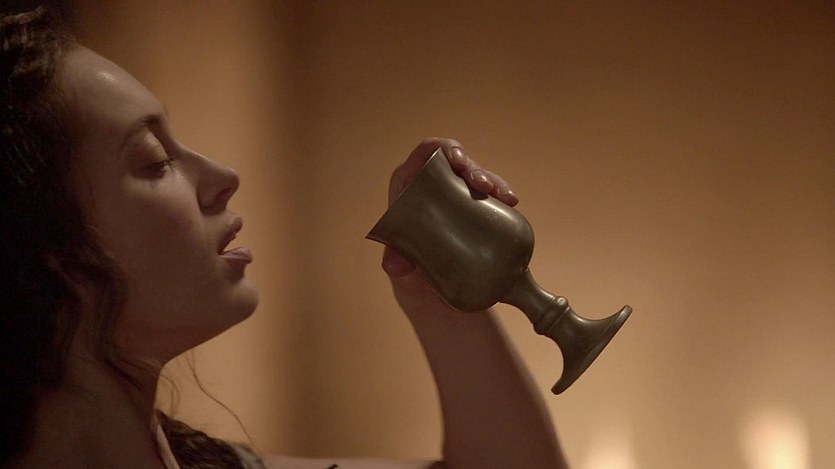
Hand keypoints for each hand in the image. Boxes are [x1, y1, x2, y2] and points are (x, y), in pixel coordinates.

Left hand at [382, 138, 518, 314]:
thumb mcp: (400, 267)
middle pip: (458, 163)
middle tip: (486, 187)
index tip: (460, 162)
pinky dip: (502, 196)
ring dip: (494, 182)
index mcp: (408, 183)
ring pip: (478, 177)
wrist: (428, 288)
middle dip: (475, 169)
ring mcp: (456, 193)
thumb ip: (395, 263)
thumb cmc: (408, 269)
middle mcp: (433, 182)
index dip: (445, 149)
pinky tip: (511, 203)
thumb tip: (394, 265)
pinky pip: (490, 195)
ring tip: (507, 198)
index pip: (426, 152)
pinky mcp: (474, 207)